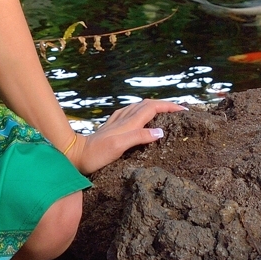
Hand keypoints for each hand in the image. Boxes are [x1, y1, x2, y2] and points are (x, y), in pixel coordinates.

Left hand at [70, 99, 186, 174]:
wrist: (76, 155)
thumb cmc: (96, 154)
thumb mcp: (119, 147)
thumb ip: (139, 137)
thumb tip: (160, 132)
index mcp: (129, 123)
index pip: (153, 108)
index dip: (169, 107)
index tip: (184, 110)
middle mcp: (124, 119)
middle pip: (148, 104)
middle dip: (165, 105)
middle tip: (179, 110)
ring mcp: (117, 122)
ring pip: (140, 107)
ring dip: (154, 107)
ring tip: (166, 112)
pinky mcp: (112, 127)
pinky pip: (131, 113)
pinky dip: (142, 112)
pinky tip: (141, 117)